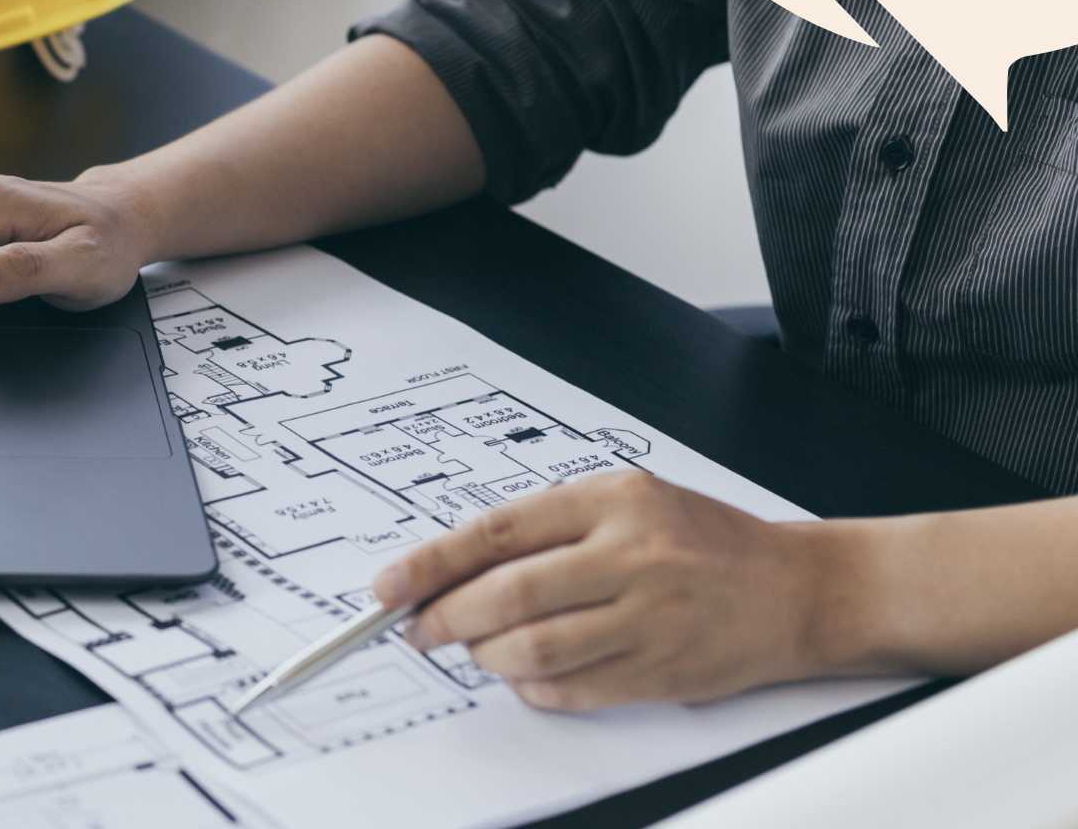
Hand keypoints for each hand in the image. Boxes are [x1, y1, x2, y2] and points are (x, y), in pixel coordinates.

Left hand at [372, 472, 838, 708]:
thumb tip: (453, 565)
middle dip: (446, 617)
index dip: (432, 562)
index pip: (499, 531)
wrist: (799, 588)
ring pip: (532, 648)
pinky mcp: (660, 671)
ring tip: (475, 648)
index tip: (389, 584)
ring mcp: (649, 617)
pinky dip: (531, 686)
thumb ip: (549, 527)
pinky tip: (526, 672)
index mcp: (615, 499)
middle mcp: (631, 555)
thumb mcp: (629, 501)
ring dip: (485, 655)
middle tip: (419, 626)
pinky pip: (569, 689)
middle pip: (508, 595)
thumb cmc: (704, 541)